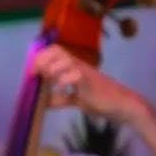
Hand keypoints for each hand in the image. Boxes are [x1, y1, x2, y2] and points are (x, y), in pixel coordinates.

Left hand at [32, 44, 148, 124]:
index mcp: (73, 67)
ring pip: (66, 59)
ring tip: (50, 81)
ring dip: (52, 69)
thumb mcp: (76, 100)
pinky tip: (61, 88)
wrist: (123, 106)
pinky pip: (76, 75)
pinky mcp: (91, 81)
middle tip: (38, 75)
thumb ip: (61, 99)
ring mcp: (85, 72)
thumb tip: (44, 103)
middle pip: (57, 50)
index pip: (54, 51)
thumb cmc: (101, 100)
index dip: (40, 58)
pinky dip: (65, 80)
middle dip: (43, 60)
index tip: (32, 73)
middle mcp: (78, 65)